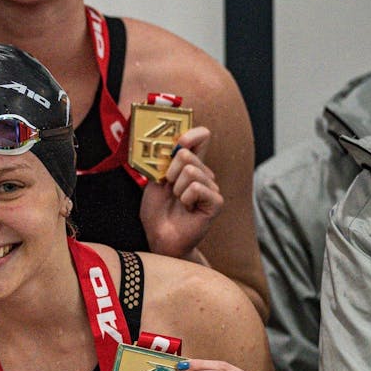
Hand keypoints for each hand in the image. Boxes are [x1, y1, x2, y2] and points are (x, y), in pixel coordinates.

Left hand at [140, 126, 222, 258]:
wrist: (160, 237)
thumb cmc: (157, 211)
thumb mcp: (154, 181)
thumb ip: (163, 161)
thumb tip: (173, 143)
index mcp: (190, 165)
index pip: (200, 138)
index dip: (192, 133)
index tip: (179, 141)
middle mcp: (204, 173)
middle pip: (186, 154)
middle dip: (170, 172)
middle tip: (169, 189)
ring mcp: (212, 187)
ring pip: (190, 171)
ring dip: (176, 188)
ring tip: (178, 201)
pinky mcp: (216, 201)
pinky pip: (196, 188)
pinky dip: (185, 198)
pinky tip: (187, 208)